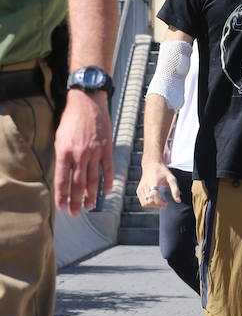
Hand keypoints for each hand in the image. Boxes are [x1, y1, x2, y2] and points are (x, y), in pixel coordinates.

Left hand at [54, 90, 113, 215]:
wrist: (88, 102)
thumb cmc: (71, 119)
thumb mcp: (60, 138)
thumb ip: (62, 157)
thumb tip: (64, 175)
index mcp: (64, 152)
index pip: (62, 180)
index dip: (62, 196)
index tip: (62, 207)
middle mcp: (79, 154)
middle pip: (78, 184)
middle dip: (76, 201)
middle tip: (75, 213)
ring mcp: (95, 152)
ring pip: (93, 179)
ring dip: (91, 195)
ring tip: (89, 206)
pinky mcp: (107, 148)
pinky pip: (108, 168)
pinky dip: (107, 181)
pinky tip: (106, 191)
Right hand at [136, 162, 180, 208]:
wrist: (151, 164)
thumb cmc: (162, 171)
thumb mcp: (171, 178)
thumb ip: (175, 189)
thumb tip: (178, 201)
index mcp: (153, 182)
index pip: (154, 197)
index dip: (160, 203)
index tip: (166, 203)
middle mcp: (145, 186)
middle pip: (149, 202)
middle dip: (158, 205)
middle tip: (164, 202)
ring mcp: (140, 188)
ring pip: (145, 204)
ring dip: (153, 206)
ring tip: (160, 201)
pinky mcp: (138, 190)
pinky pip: (142, 202)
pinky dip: (149, 203)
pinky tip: (155, 199)